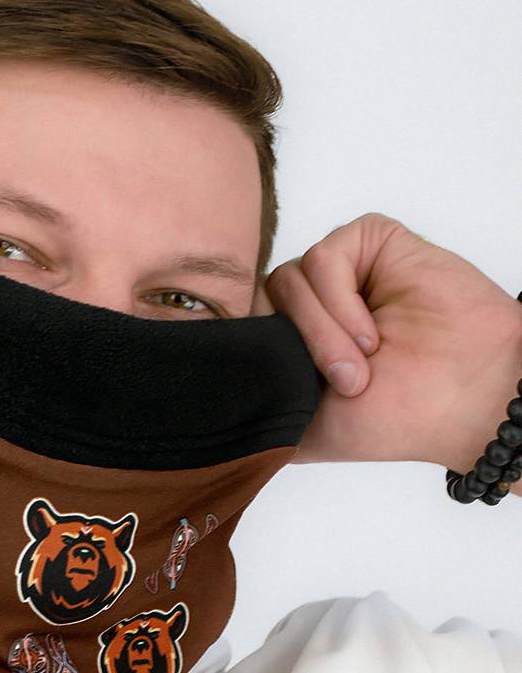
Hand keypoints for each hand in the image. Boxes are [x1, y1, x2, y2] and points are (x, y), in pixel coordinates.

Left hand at [253, 212, 521, 474]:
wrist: (466, 399)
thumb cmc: (400, 418)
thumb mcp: (307, 430)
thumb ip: (259, 408)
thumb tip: (206, 415)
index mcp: (295, 342)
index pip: (246, 327)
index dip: (254, 351)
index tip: (279, 386)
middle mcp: (314, 304)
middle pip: (261, 301)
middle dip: (296, 347)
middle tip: (341, 384)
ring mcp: (341, 272)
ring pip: (287, 280)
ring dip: (321, 330)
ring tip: (362, 365)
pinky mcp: (369, 242)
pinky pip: (322, 255)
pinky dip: (339, 299)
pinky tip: (370, 332)